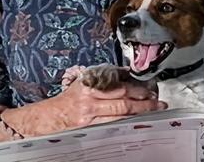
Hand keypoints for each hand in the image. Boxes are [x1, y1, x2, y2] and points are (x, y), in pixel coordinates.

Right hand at [1, 71, 165, 136]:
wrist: (46, 119)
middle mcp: (89, 98)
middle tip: (157, 101)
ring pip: (120, 113)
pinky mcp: (89, 128)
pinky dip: (126, 123)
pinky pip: (112, 125)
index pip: (117, 83)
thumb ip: (99, 80)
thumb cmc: (65, 102)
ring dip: (139, 111)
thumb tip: (123, 75)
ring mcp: (90, 115)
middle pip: (122, 98)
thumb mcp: (80, 84)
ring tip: (153, 110)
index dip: (135, 85)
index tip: (147, 87)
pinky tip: (136, 122)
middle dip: (142, 99)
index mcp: (88, 84)